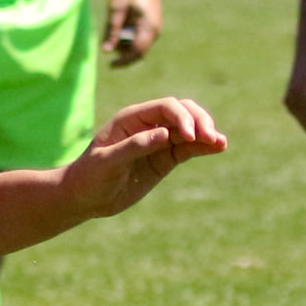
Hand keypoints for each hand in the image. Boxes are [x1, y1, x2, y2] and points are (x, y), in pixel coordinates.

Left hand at [61, 98, 226, 220]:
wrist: (84, 198)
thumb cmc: (89, 177)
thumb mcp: (107, 162)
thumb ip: (135, 146)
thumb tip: (165, 134)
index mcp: (131, 118)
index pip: (165, 107)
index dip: (182, 117)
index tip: (189, 136)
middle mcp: (147, 125)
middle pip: (182, 112)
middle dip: (199, 122)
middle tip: (211, 138)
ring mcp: (158, 141)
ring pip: (189, 129)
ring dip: (206, 133)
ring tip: (221, 143)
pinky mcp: (164, 158)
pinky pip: (189, 148)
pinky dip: (204, 147)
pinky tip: (219, 147)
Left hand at [103, 0, 162, 65]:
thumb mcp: (116, 9)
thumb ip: (112, 31)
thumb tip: (106, 51)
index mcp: (148, 26)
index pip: (137, 52)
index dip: (124, 61)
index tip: (111, 65)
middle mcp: (155, 30)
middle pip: (140, 52)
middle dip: (124, 53)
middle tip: (109, 43)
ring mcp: (156, 27)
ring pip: (141, 46)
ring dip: (126, 46)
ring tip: (114, 31)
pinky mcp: (153, 24)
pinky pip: (142, 38)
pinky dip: (131, 39)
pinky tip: (120, 28)